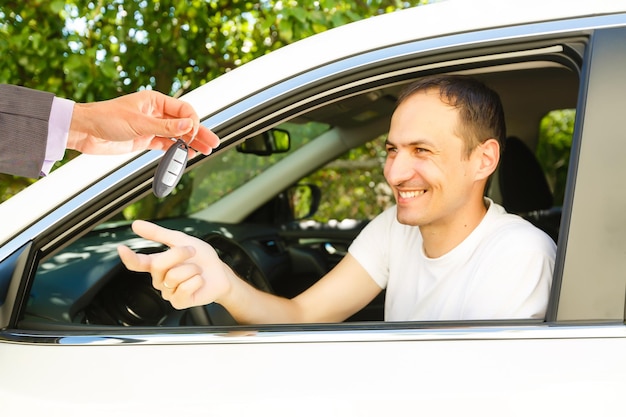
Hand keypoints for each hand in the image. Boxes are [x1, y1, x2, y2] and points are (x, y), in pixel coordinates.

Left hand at [67, 90, 219, 156]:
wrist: (84, 131)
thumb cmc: (106, 119)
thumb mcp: (138, 123)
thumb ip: (165, 127)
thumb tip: (188, 125)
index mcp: (154, 101)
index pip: (183, 109)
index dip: (192, 121)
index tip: (194, 134)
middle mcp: (155, 112)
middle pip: (183, 122)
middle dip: (198, 132)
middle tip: (213, 143)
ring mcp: (151, 127)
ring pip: (177, 135)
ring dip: (190, 143)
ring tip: (205, 150)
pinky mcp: (145, 140)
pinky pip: (166, 144)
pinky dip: (176, 149)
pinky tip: (187, 154)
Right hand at [117, 220, 231, 308]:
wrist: (220, 273)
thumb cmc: (201, 258)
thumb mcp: (181, 240)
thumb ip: (158, 234)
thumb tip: (136, 225)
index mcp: (158, 264)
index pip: (137, 263)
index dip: (129, 257)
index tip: (122, 248)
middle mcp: (160, 279)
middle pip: (159, 265)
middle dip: (179, 254)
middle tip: (192, 251)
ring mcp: (168, 292)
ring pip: (174, 276)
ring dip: (191, 268)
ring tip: (196, 270)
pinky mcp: (179, 302)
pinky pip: (184, 288)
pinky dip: (196, 281)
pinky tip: (199, 281)